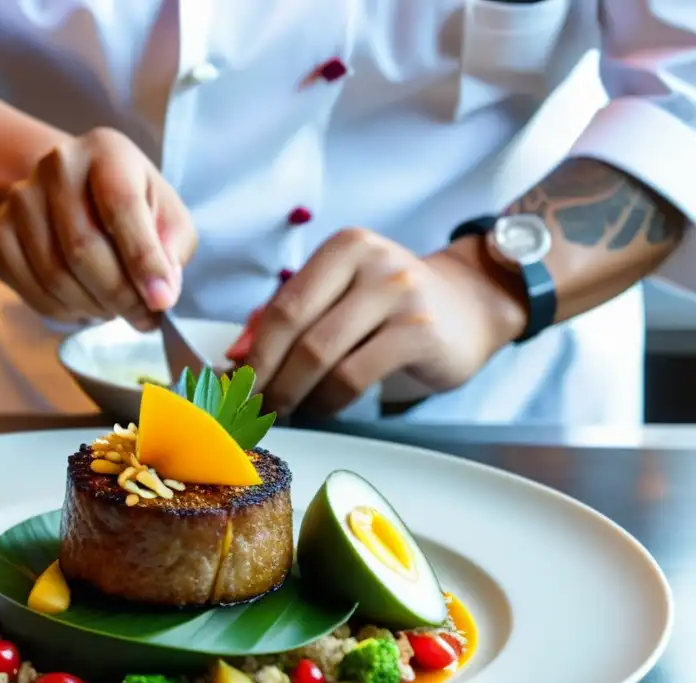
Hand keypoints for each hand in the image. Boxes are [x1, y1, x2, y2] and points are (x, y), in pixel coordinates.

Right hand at [0, 128, 196, 329]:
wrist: (74, 188)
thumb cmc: (132, 202)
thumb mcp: (167, 213)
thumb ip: (171, 248)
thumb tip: (159, 292)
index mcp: (106, 151)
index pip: (122, 206)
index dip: (143, 260)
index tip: (161, 302)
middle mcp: (56, 167)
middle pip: (82, 247)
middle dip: (119, 295)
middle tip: (144, 318)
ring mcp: (19, 200)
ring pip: (54, 275)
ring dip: (92, 307)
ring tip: (115, 310)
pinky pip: (28, 288)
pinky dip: (62, 311)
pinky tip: (84, 307)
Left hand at [241, 229, 527, 414]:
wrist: (472, 306)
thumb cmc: (392, 306)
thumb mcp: (342, 297)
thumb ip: (290, 317)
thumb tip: (235, 356)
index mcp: (344, 247)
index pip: (283, 305)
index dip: (253, 352)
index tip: (234, 385)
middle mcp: (372, 262)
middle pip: (297, 330)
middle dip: (267, 377)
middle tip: (252, 408)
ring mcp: (400, 295)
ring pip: (322, 356)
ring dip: (294, 394)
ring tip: (284, 412)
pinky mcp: (420, 332)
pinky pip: (355, 376)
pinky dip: (328, 401)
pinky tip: (321, 410)